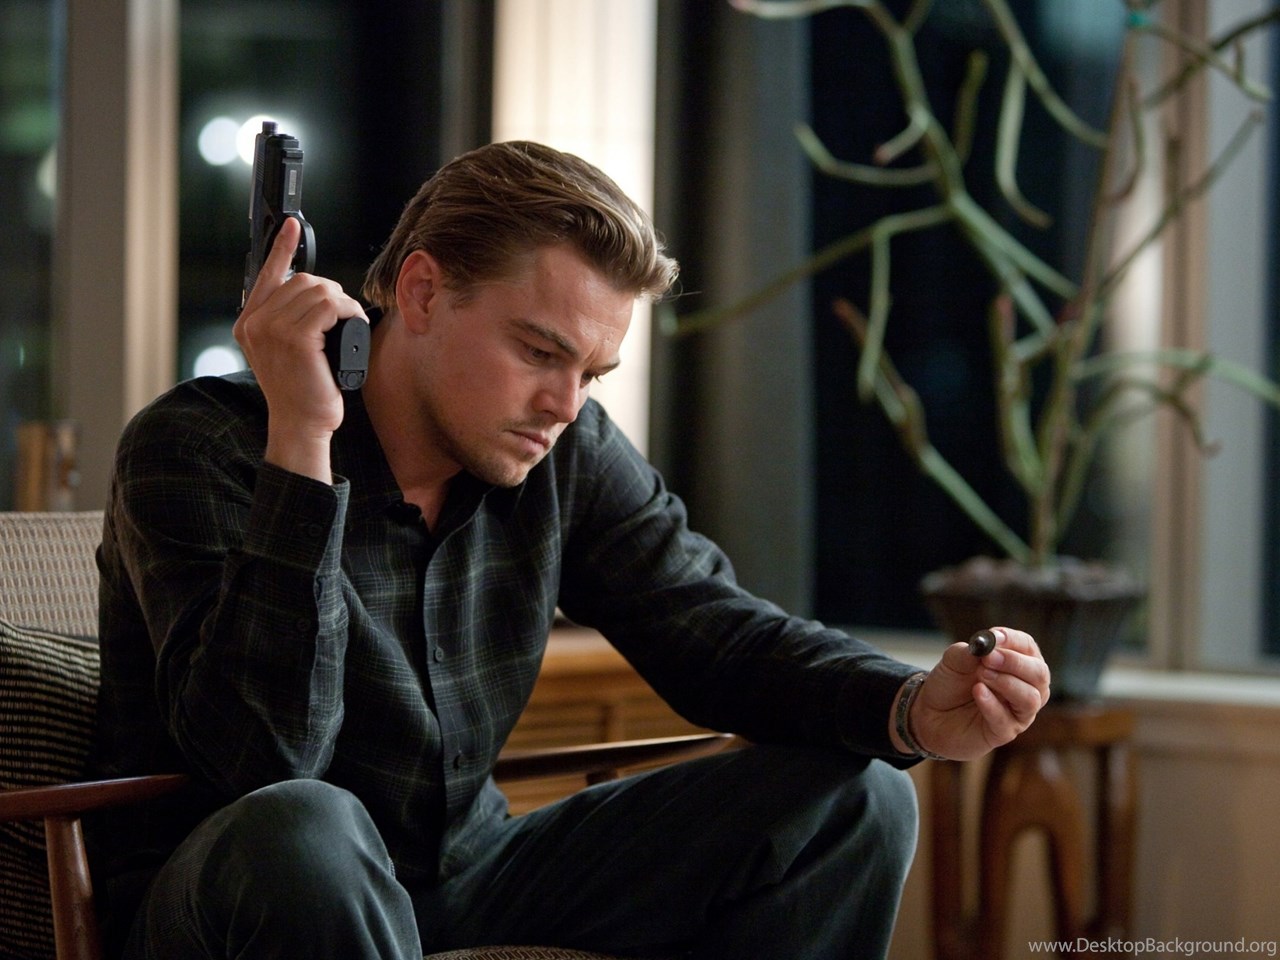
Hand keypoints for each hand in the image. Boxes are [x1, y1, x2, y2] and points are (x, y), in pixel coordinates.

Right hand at [233, 217, 367, 480]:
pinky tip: (353, 325)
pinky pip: (328, 307)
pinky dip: (347, 311)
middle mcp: (254, 323)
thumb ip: (289, 322)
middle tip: (344, 317)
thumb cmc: (303, 392)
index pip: (266, 274)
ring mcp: (271, 329)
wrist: (302, 425)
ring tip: (350, 325)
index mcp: (249, 324)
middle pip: (302, 280)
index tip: (291, 225)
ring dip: (343, 303)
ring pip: (317, 291)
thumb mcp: (289, 352)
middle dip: (331, 292)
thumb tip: (314, 292)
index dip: (281, 247)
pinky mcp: (293, 338)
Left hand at [902, 627, 1050, 760]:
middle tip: (989, 658)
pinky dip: (992, 704)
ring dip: (1006, 683)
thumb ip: (968, 652)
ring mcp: (1017, 712)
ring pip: (1031, 698)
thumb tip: (985, 645)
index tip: (994, 636)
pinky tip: (977, 691)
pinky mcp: (1004, 732)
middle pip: (1039, 674)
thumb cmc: (950, 684)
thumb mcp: (953, 661)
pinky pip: (1006, 720)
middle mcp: (1025, 687)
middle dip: (1015, 662)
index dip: (1013, 640)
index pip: (1028, 647)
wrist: (929, 713)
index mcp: (1017, 663)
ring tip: (981, 674)